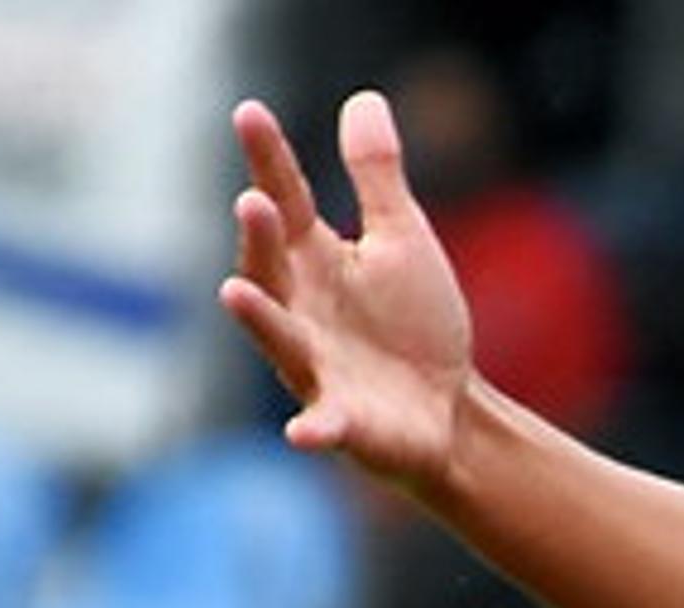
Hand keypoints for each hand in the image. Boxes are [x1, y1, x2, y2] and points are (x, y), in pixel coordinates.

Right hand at [218, 92, 478, 489]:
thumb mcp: (401, 240)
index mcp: (314, 259)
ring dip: (259, 318)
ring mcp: (316, 366)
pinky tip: (304, 431)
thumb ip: (376, 178)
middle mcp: (301, 309)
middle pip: (270, 268)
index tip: (249, 113)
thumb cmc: (414, 323)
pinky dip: (315, 428)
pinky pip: (324, 424)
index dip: (267, 159)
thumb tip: (363, 99)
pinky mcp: (345, 421)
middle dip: (260, 240)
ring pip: (279, 340)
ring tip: (235, 292)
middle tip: (254, 201)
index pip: (286, 200)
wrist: (448, 410)